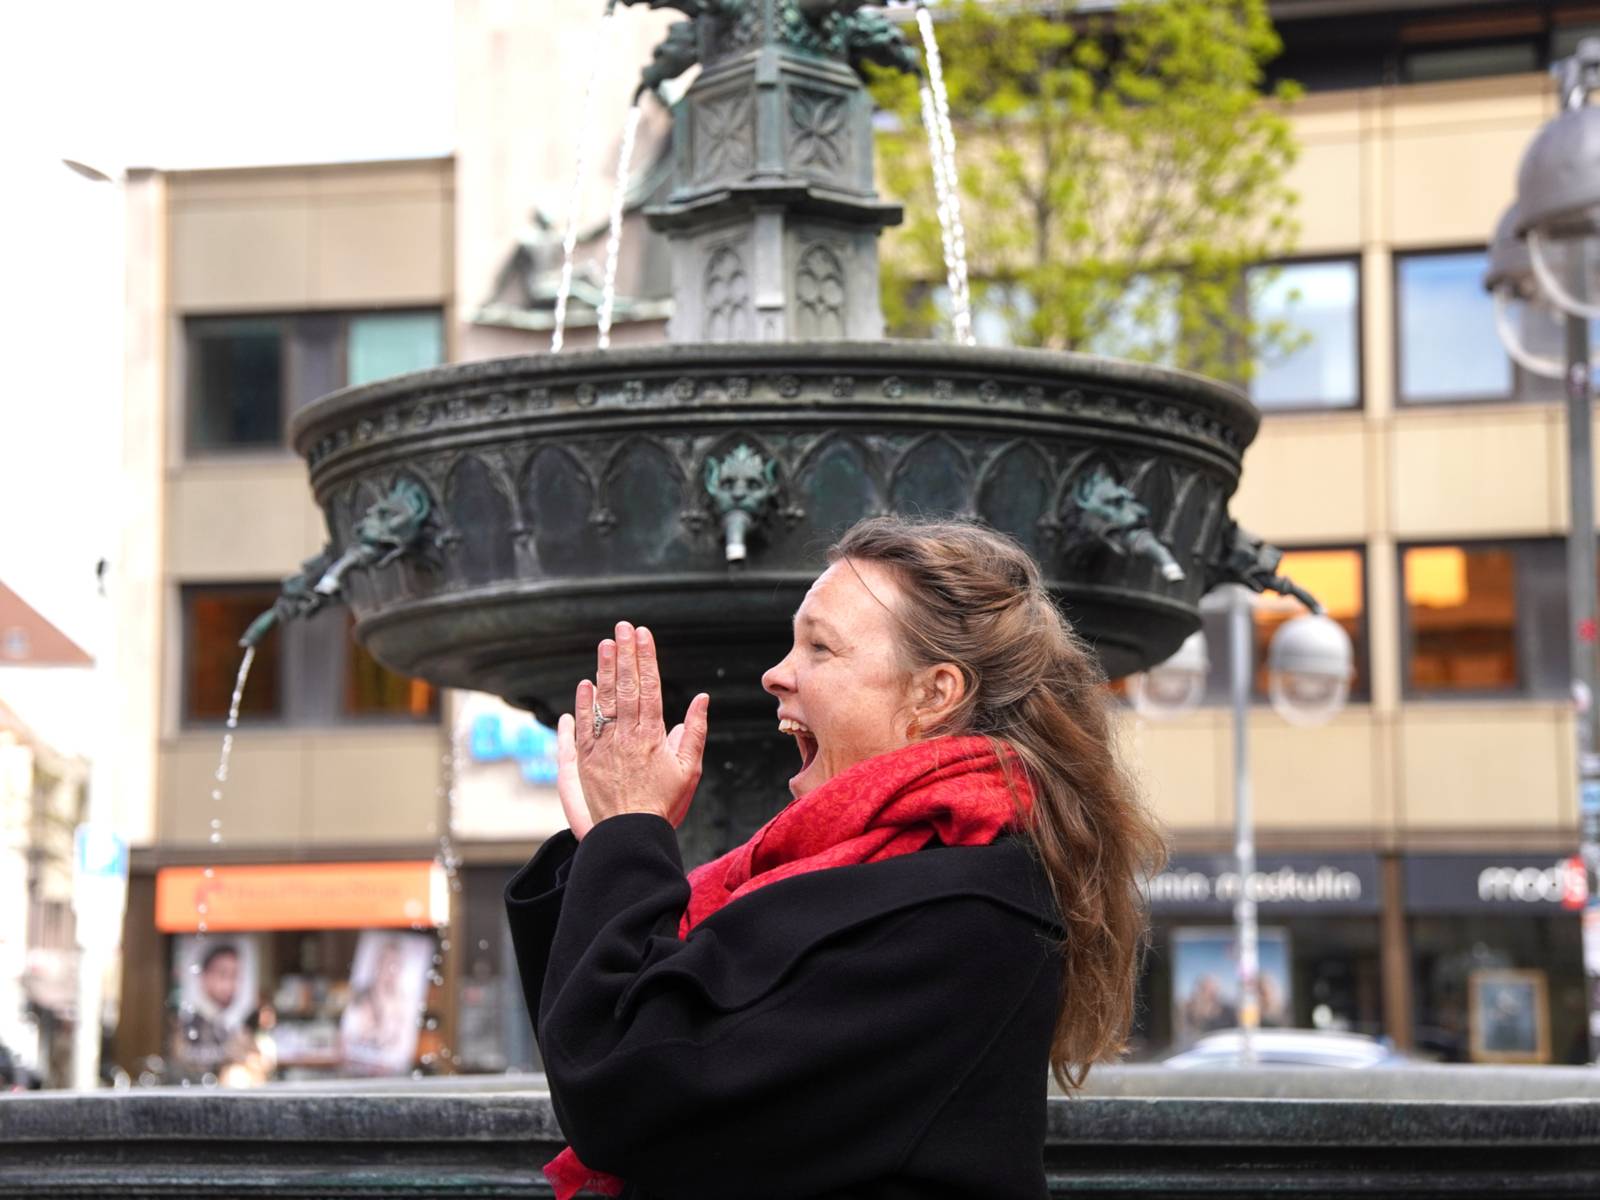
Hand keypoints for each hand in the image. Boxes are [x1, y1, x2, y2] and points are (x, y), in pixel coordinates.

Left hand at [559, 622, 708, 837]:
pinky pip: (584, 726)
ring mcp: (604, 747)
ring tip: (606, 644)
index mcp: (652, 736)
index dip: (646, 658)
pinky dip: (584, 703)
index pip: (649, 687)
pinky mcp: (586, 760)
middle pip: (626, 687)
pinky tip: (585, 684)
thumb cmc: (663, 804)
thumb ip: (694, 731)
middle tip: (623, 628)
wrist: (629, 834)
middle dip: (625, 654)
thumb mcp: (689, 770)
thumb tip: (701, 699)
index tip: (644, 634)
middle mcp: (626, 737)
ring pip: (604, 701)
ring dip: (605, 670)